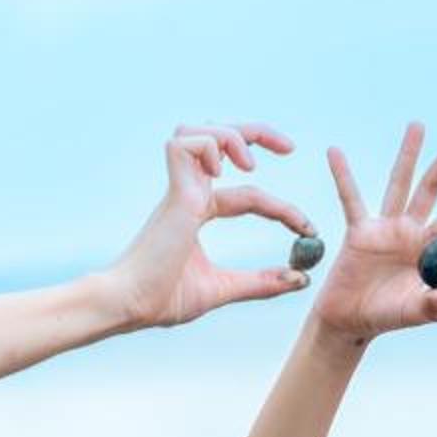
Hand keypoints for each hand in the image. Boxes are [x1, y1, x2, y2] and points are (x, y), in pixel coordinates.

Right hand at [105, 123, 318, 328]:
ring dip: (233, 136)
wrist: (128, 305)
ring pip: (201, 131)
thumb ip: (260, 282)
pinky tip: (223, 173)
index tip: (308, 228)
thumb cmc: (162, 298)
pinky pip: (187, 144)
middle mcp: (187, 193)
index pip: (248, 193)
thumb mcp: (223, 288)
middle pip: (221, 138)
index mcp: (196, 210)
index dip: (280, 208)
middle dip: (259, 133)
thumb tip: (300, 279)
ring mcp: (178, 189)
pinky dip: (211, 147)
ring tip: (251, 166)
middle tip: (291, 148)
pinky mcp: (173, 194)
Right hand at [309, 122, 436, 342]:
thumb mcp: (412, 314)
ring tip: (417, 126)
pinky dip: (342, 175)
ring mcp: (385, 229)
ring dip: (408, 156)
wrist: (350, 322)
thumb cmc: (386, 317)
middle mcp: (410, 233)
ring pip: (399, 184)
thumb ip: (430, 307)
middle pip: (430, 191)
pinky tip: (335, 152)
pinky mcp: (358, 231)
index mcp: (429, 251)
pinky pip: (350, 199)